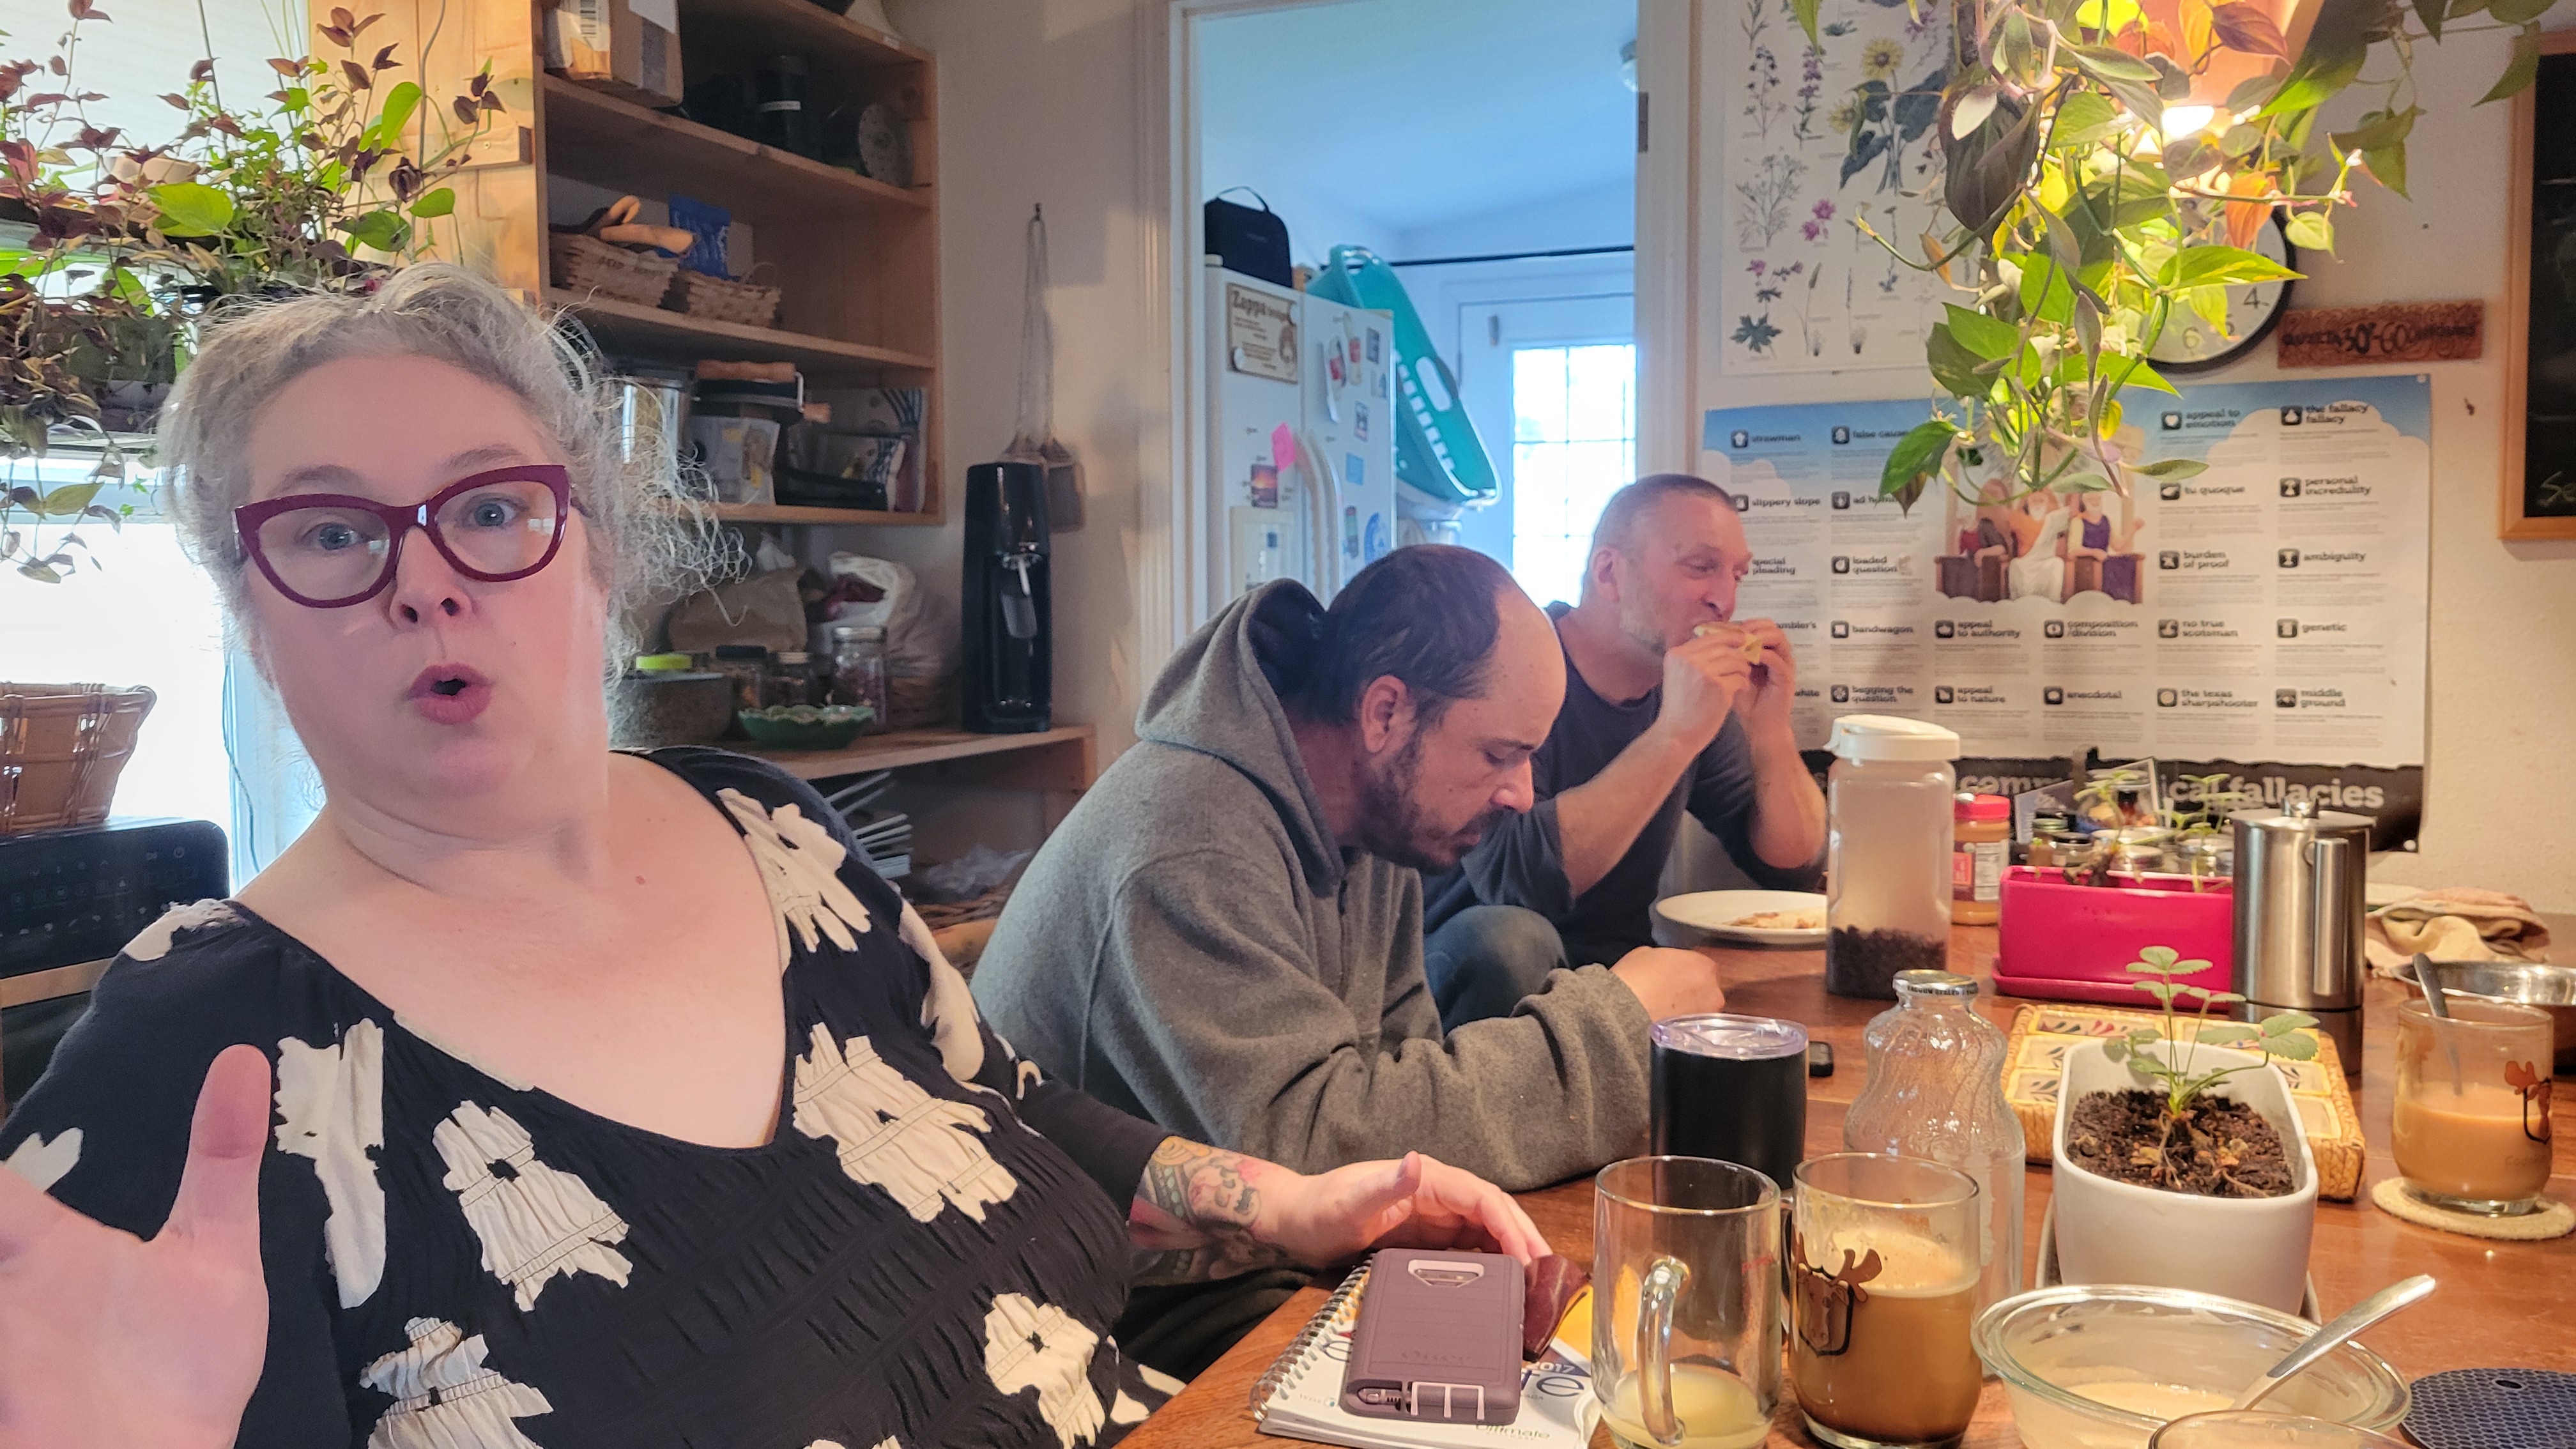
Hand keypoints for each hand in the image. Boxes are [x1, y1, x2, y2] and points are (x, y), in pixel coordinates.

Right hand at [0, 1045, 268, 1448]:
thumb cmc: (187, 1364)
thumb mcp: (217, 1255)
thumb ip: (223, 1160)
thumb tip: (244, 1058)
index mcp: (41, 1250)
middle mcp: (5, 1294)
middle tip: (5, 1224)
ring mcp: (0, 1353)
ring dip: (1, 1323)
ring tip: (12, 1320)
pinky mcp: (0, 1410)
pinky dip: (2, 1391)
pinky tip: (11, 1363)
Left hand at [1258, 1153, 1548, 1269]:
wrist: (1295, 1222)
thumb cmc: (1319, 1209)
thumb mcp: (1349, 1201)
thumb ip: (1384, 1184)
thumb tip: (1417, 1162)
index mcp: (1428, 1180)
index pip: (1483, 1198)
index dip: (1511, 1225)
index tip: (1529, 1257)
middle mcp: (1438, 1195)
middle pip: (1494, 1214)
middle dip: (1524, 1241)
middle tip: (1548, 1278)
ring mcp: (1435, 1218)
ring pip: (1487, 1233)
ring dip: (1512, 1256)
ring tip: (1535, 1289)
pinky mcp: (1428, 1240)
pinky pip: (1469, 1251)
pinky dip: (1490, 1267)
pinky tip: (1502, 1290)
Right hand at [1609, 945, 1727, 1020]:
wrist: (1626, 1012)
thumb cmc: (1635, 978)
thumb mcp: (1647, 953)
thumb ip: (1667, 958)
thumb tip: (1665, 966)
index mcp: (1703, 965)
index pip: (1701, 965)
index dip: (1686, 970)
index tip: (1674, 974)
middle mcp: (1712, 990)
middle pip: (1706, 988)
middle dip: (1691, 990)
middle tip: (1670, 992)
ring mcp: (1707, 1015)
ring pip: (1702, 1008)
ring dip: (1689, 1008)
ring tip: (1666, 1010)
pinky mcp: (1697, 1034)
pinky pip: (1693, 1026)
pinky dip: (1683, 1024)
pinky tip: (1666, 1022)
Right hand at [1651, 626, 1757, 751]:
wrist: (1676, 734)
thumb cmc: (1680, 707)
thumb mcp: (1678, 675)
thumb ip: (1694, 658)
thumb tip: (1721, 641)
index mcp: (1677, 654)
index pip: (1709, 637)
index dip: (1728, 638)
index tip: (1742, 641)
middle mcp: (1689, 660)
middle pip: (1724, 647)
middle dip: (1739, 654)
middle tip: (1746, 662)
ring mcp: (1704, 673)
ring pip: (1736, 660)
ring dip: (1743, 669)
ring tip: (1741, 678)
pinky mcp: (1718, 688)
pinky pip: (1740, 678)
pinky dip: (1743, 683)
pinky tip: (1740, 690)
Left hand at [1734, 617, 1795, 734]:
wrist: (1759, 726)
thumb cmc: (1745, 700)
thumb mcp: (1732, 673)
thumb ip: (1726, 656)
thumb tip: (1706, 637)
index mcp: (1766, 651)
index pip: (1760, 625)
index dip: (1744, 623)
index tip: (1726, 628)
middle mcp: (1778, 654)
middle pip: (1772, 627)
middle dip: (1753, 626)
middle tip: (1736, 633)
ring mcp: (1784, 665)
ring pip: (1779, 639)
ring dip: (1759, 637)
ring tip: (1742, 643)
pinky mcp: (1786, 679)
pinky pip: (1778, 661)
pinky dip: (1763, 656)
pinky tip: (1748, 659)